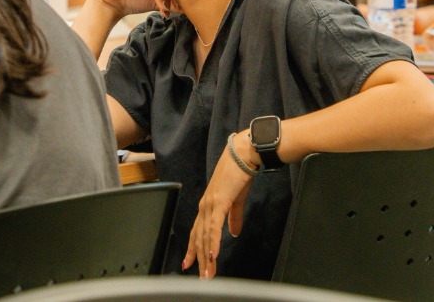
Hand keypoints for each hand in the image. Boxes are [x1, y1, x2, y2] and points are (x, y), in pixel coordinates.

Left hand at [182, 133, 255, 277]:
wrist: (244, 156)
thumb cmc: (239, 175)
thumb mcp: (236, 201)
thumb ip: (234, 218)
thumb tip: (234, 232)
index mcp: (207, 206)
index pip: (197, 232)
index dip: (193, 249)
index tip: (190, 264)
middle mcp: (205, 206)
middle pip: (198, 238)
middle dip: (199, 259)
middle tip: (201, 276)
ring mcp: (209, 204)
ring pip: (204, 236)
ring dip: (206, 256)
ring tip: (208, 273)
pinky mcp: (218, 202)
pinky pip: (214, 227)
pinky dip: (212, 242)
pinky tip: (213, 255)